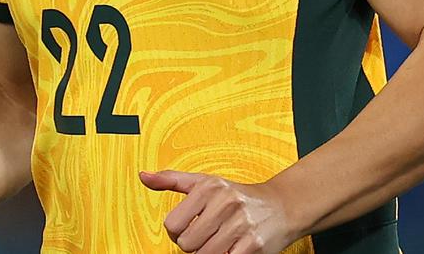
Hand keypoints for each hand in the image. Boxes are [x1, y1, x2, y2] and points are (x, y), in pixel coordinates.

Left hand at [139, 169, 294, 253]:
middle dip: (194, 245)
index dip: (178, 232)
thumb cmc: (237, 195)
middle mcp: (224, 203)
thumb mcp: (204, 181)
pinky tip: (233, 248)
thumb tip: (143, 176)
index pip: (172, 226)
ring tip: (219, 242)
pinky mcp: (254, 245)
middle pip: (187, 245)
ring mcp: (240, 224)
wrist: (280, 206)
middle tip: (206, 236)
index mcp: (208, 187)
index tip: (189, 227)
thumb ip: (171, 180)